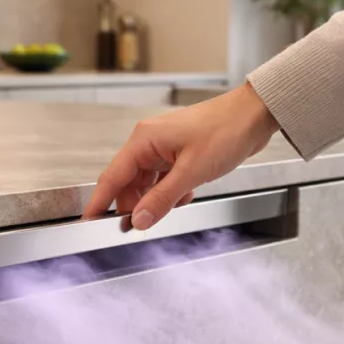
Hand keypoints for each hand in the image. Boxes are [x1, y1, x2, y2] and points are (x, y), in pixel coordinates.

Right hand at [83, 83, 278, 229]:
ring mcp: (164, 149)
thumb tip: (138, 220)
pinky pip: (163, 180)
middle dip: (133, 205)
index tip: (88, 222)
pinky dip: (171, 193)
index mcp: (144, 141)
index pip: (112, 177)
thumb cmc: (225, 130)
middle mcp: (149, 143)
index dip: (99, 202)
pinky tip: (185, 195)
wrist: (254, 116)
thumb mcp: (191, 172)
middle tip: (139, 227)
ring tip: (170, 208)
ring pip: (147, 183)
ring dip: (156, 200)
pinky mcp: (178, 154)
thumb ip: (162, 199)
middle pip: (128, 183)